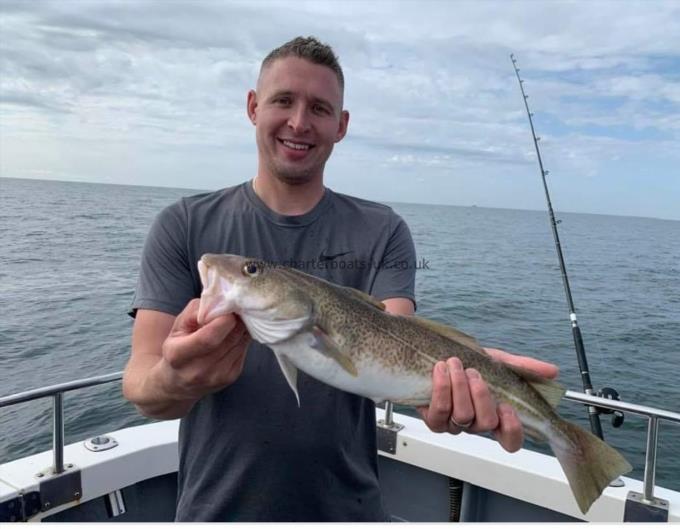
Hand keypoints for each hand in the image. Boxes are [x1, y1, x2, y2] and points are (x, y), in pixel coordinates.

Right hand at [159, 299, 250, 400]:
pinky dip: (242, 338)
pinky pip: (244, 350)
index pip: (209, 338)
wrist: (177, 383)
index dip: (223, 320)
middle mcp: (198, 370)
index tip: (228, 307)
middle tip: (237, 307)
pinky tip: (234, 333)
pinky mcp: (231, 377)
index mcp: (178, 355)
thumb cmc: (178, 347)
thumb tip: (219, 302)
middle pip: (229, 339)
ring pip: (240, 343)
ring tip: (236, 319)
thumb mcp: (178, 327)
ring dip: (242, 328)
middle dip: (237, 320)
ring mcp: (217, 376)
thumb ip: (195, 311)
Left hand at [417, 347, 557, 452]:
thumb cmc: (468, 362)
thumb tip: (553, 371)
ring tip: (456, 364)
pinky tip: (441, 369)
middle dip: (481, 396)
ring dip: (460, 387)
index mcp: (495, 415)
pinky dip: (441, 388)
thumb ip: (523, 367)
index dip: (512, 430)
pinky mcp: (433, 419)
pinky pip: (439, 412)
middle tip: (475, 373)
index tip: (508, 407)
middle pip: (485, 424)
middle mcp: (475, 424)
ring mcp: (453, 424)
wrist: (434, 352)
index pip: (510, 440)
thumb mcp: (498, 361)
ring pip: (461, 417)